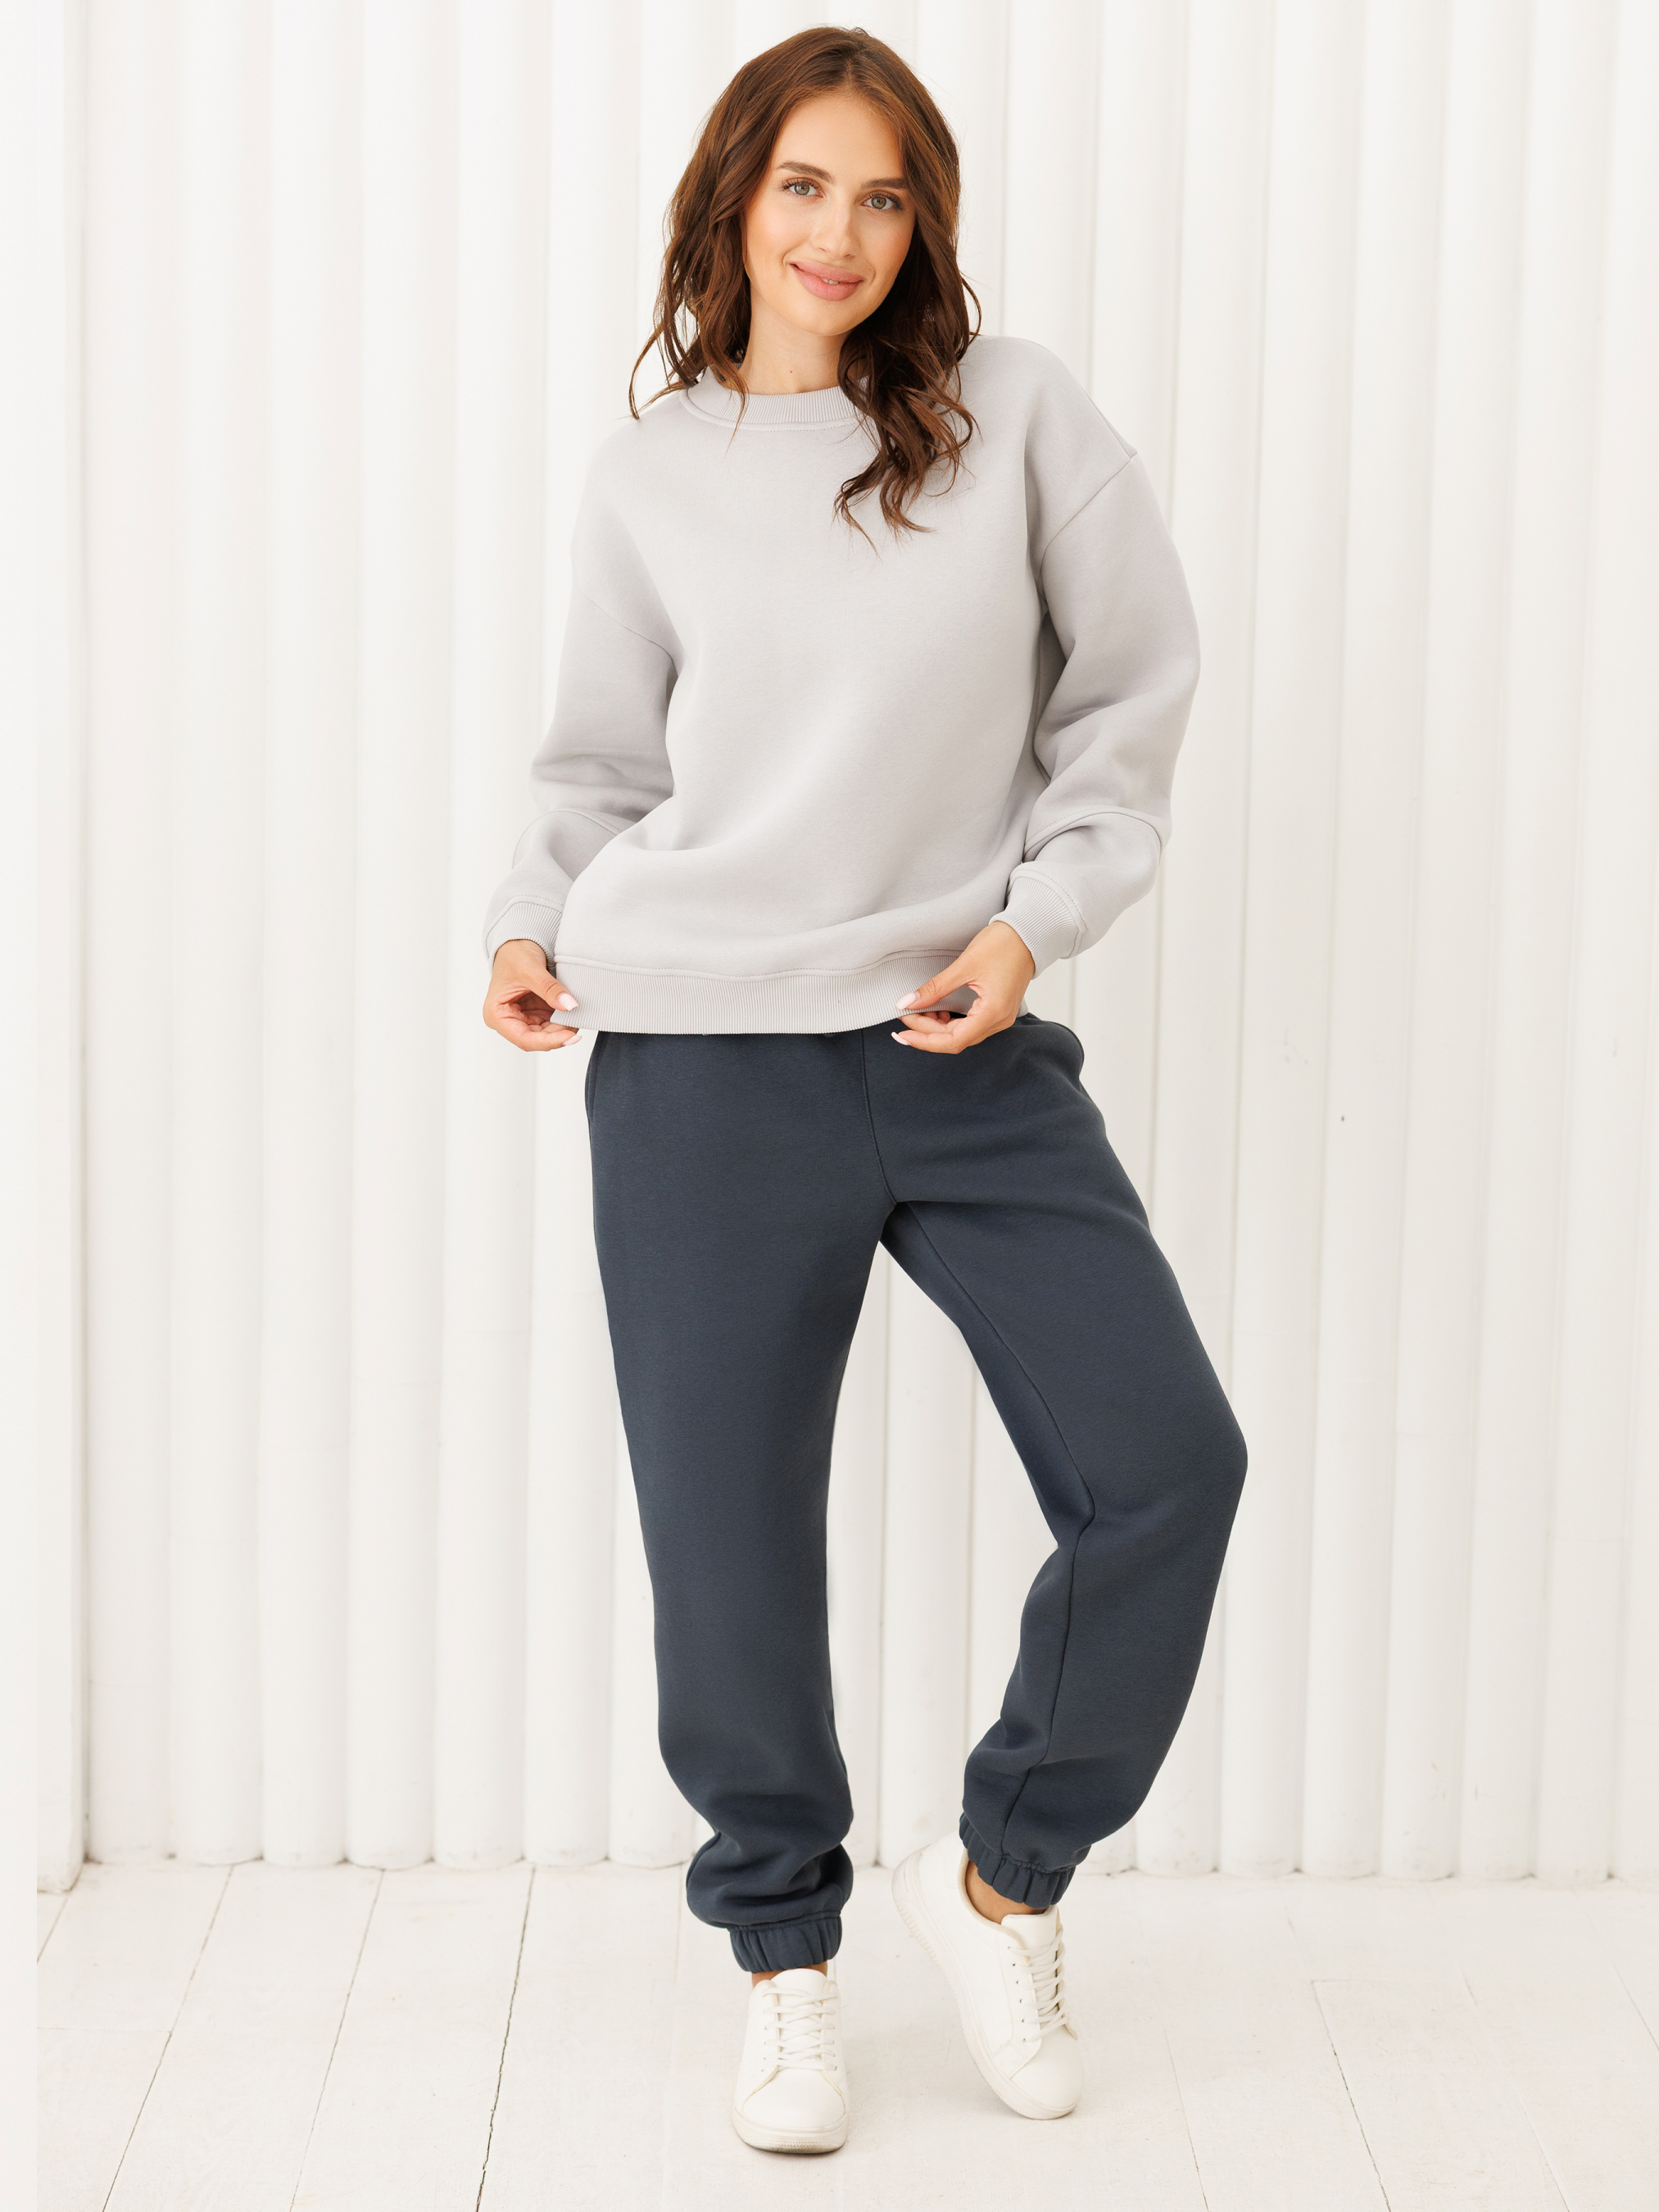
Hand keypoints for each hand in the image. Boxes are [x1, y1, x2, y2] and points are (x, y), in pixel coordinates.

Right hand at [483, 939, 580, 1050]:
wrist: (518, 943)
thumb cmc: (513, 955)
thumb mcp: (530, 969)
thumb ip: (549, 988)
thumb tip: (569, 1005)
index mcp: (497, 1015)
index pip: (524, 1039)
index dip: (548, 1042)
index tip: (569, 1037)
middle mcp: (509, 1021)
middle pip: (537, 1039)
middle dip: (559, 1034)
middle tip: (579, 1023)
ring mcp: (524, 1018)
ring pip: (547, 1034)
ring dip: (563, 1028)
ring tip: (578, 1015)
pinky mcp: (536, 1013)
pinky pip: (553, 1023)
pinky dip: (565, 1020)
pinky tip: (574, 1013)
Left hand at [891, 921, 1035, 1053]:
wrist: (1028, 933)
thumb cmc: (1003, 944)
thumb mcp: (964, 966)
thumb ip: (935, 988)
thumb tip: (907, 1002)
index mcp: (992, 1013)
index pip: (953, 1041)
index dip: (925, 1040)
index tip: (903, 1033)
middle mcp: (999, 1021)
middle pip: (956, 1039)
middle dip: (927, 1031)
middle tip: (905, 1014)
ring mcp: (1000, 1017)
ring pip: (962, 1034)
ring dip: (938, 1027)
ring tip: (918, 1012)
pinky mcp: (998, 1010)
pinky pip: (971, 1025)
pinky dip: (951, 1022)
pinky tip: (937, 1012)